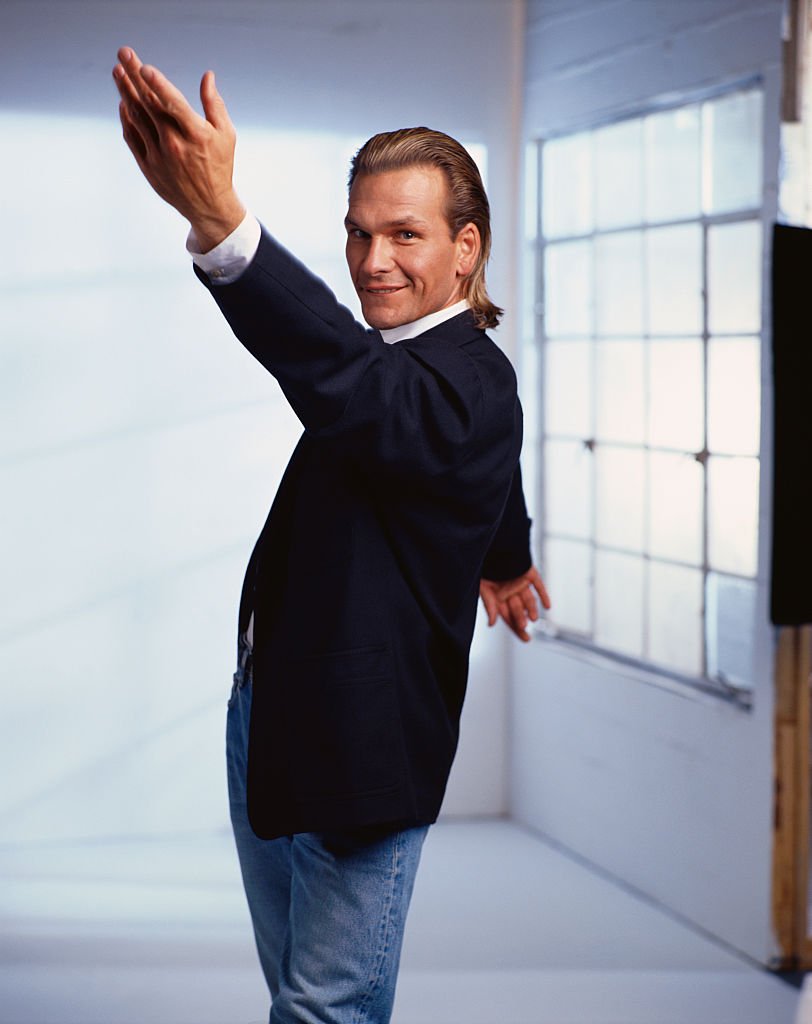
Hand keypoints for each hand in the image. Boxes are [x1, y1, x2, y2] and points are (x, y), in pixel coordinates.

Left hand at [112, 46, 244, 249]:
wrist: (208, 206)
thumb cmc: (219, 166)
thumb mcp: (226, 135)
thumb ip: (215, 104)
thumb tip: (207, 76)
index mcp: (196, 135)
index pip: (173, 104)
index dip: (157, 84)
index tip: (144, 67)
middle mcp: (174, 145)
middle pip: (149, 104)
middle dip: (135, 75)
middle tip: (124, 52)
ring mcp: (158, 156)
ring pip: (136, 117)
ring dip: (125, 91)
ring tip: (117, 70)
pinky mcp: (148, 165)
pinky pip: (132, 136)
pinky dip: (126, 117)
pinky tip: (123, 100)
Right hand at [479, 565, 550, 642]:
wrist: (493, 543)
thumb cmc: (483, 565)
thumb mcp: (482, 588)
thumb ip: (489, 605)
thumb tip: (491, 624)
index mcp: (497, 596)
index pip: (508, 616)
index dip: (516, 627)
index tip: (525, 638)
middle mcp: (509, 591)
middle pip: (518, 610)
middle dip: (522, 620)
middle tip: (525, 628)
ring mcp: (519, 582)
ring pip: (528, 600)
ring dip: (532, 609)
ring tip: (533, 617)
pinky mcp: (528, 573)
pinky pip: (538, 585)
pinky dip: (543, 595)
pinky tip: (548, 606)